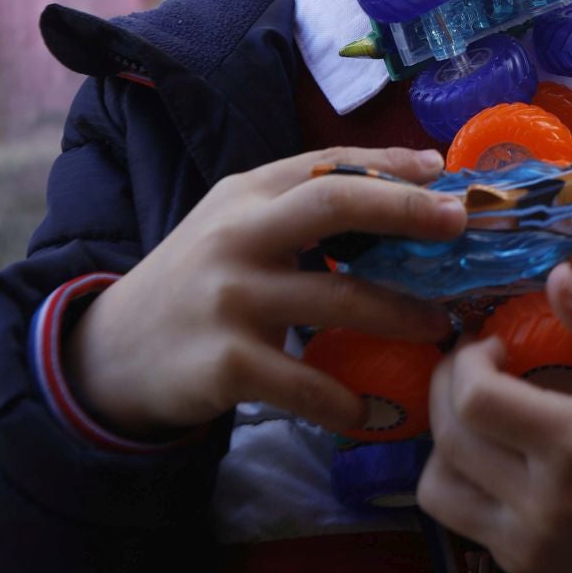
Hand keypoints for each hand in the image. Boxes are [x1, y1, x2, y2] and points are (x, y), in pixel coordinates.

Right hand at [64, 145, 462, 438]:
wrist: (112, 354)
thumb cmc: (198, 283)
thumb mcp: (235, 227)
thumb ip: (298, 208)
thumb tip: (403, 189)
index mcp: (245, 195)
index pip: (328, 163)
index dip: (390, 164)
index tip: (444, 172)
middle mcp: (238, 235)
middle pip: (334, 204)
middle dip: (405, 210)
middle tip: (459, 225)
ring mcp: (231, 298)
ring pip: (339, 298)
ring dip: (402, 314)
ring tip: (441, 325)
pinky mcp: (226, 362)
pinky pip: (306, 381)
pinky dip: (345, 399)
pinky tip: (371, 409)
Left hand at [416, 265, 571, 572]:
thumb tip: (556, 273)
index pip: (476, 400)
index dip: (468, 362)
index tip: (492, 345)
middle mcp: (542, 501)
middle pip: (449, 434)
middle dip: (448, 384)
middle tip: (472, 364)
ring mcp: (523, 539)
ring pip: (435, 476)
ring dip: (443, 431)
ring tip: (474, 409)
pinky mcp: (510, 561)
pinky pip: (447, 509)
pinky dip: (450, 473)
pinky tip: (480, 453)